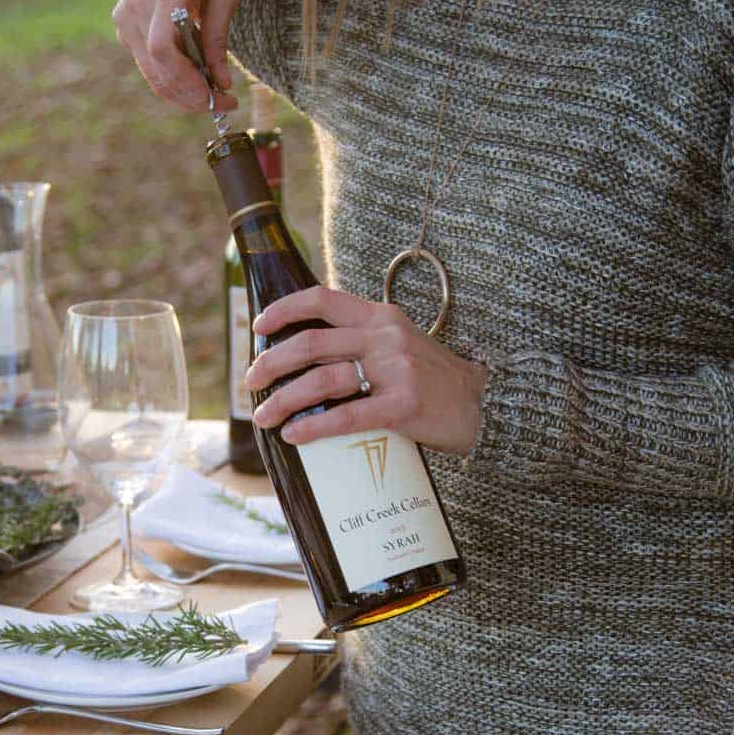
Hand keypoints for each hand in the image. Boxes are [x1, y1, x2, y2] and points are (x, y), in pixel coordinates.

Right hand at [112, 0, 239, 112]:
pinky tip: (194, 76)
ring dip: (183, 94)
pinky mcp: (122, 28)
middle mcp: (138, 5)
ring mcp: (125, 18)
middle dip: (192, 96)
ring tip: (213, 95)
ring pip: (151, 74)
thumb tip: (222, 82)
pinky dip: (172, 79)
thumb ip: (219, 36)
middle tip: (223, 104)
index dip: (188, 81)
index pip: (163, 48)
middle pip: (158, 69)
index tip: (217, 95)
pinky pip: (147, 65)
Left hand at [244, 286, 488, 455]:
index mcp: (380, 316)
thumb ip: (361, 341)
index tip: (258, 326)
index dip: (284, 310)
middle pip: (312, 343)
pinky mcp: (404, 406)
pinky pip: (347, 415)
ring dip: (284, 399)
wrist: (483, 405)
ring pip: (323, 379)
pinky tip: (294, 435)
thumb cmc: (433, 379)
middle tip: (251, 381)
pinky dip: (314, 426)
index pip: (322, 299)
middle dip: (272, 362)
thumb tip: (305, 356)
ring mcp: (396, 370)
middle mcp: (385, 337)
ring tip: (264, 417)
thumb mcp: (399, 343)